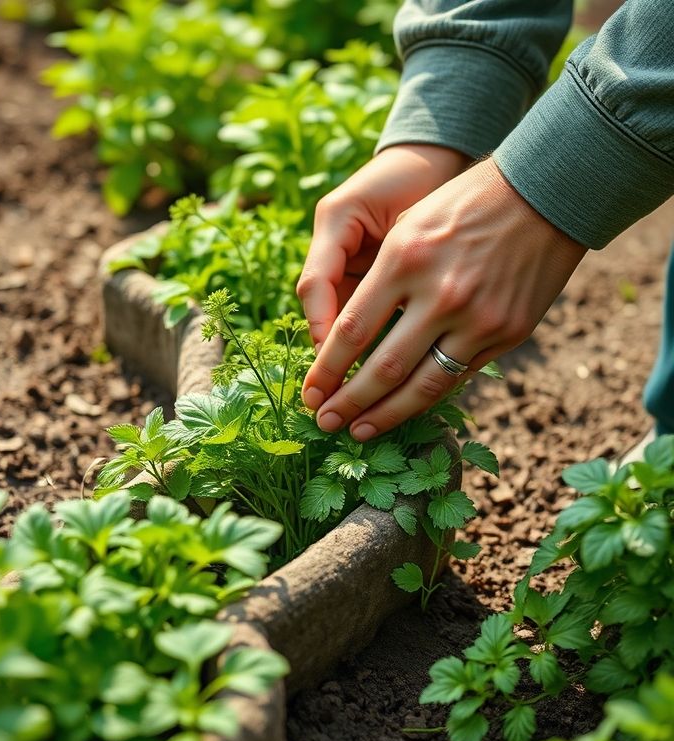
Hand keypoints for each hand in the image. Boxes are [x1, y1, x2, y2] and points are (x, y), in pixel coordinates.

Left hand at [300, 158, 587, 440]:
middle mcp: (440, 294)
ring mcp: (478, 318)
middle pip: (381, 369)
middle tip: (323, 423)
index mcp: (404, 259)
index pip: (351, 332)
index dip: (326, 370)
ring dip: (385, 415)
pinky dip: (427, 397)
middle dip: (347, 403)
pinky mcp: (508, 332)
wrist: (546, 192)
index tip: (310, 393)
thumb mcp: (408, 225)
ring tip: (360, 432)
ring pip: (422, 386)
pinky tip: (405, 409)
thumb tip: (346, 338)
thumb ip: (377, 281)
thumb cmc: (463, 203)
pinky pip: (458, 376)